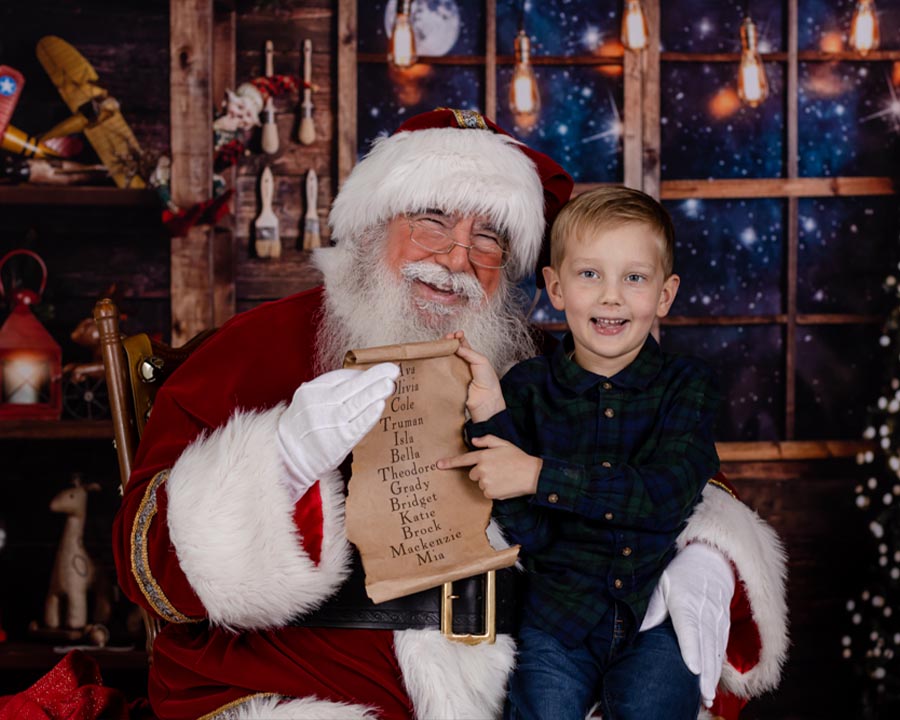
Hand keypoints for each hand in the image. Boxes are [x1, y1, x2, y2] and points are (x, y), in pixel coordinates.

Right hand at [277, 363, 399, 496]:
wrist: (288, 456)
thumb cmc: (305, 427)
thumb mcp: (308, 402)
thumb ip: (328, 390)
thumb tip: (361, 378)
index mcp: (311, 390)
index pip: (341, 377)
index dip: (362, 374)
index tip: (379, 371)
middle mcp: (319, 404)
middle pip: (350, 387)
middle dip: (373, 377)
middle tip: (393, 370)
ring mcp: (329, 422)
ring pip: (356, 404)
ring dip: (375, 393)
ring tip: (390, 384)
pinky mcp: (339, 440)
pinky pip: (357, 425)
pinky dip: (369, 415)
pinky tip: (380, 405)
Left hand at [437, 434, 540, 499]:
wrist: (532, 474)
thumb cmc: (518, 458)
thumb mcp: (504, 444)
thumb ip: (487, 440)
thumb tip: (475, 441)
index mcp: (483, 455)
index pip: (463, 460)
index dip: (450, 462)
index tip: (438, 465)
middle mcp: (482, 469)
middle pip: (473, 474)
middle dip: (482, 472)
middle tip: (498, 470)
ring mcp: (485, 481)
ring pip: (480, 483)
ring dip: (489, 482)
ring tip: (503, 477)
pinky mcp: (489, 493)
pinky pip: (486, 492)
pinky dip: (493, 490)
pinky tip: (504, 485)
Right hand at [446, 331, 504, 421]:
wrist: (486, 400)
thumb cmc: (488, 381)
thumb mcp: (481, 361)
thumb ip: (469, 353)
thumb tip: (456, 346)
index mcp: (473, 358)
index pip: (463, 345)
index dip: (458, 338)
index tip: (455, 334)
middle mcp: (464, 364)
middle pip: (453, 350)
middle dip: (449, 342)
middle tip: (446, 338)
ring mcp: (456, 372)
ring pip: (447, 360)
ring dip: (443, 352)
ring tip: (441, 346)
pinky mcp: (450, 381)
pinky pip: (444, 372)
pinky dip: (440, 365)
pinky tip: (438, 359)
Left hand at [640, 542, 734, 707]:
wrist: (711, 563)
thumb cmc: (680, 575)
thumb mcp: (661, 584)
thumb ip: (653, 609)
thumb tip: (640, 632)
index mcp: (685, 602)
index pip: (689, 628)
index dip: (691, 649)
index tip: (692, 669)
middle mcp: (705, 613)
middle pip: (705, 645)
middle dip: (705, 672)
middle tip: (702, 695)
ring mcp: (717, 620)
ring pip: (716, 651)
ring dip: (713, 675)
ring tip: (707, 696)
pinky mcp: (724, 625)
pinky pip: (721, 648)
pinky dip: (718, 667)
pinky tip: (713, 683)